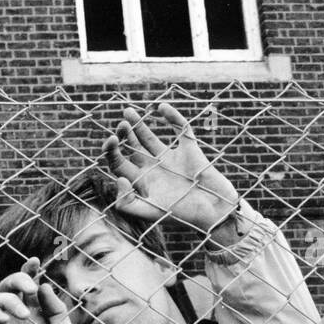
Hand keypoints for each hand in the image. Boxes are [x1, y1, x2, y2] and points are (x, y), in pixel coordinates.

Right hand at [0, 261, 82, 323]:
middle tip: (30, 289)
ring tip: (24, 315)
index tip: (36, 262)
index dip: (29, 271)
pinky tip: (5, 318)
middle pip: (7, 286)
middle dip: (17, 280)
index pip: (28, 286)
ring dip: (7, 299)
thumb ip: (56, 309)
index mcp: (36, 314)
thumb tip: (43, 285)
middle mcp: (17, 318)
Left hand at [103, 103, 239, 233]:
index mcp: (141, 182)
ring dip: (139, 124)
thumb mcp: (149, 213)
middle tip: (121, 125)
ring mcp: (170, 158)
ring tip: (128, 111)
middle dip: (124, 135)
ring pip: (149, 137)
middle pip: (131, 148)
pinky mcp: (189, 150)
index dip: (111, 152)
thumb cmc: (181, 215)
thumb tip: (119, 179)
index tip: (111, 140)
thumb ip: (127, 203)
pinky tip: (162, 107)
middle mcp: (152, 168)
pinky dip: (173, 117)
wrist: (213, 212)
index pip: (119, 163)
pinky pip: (180, 129)